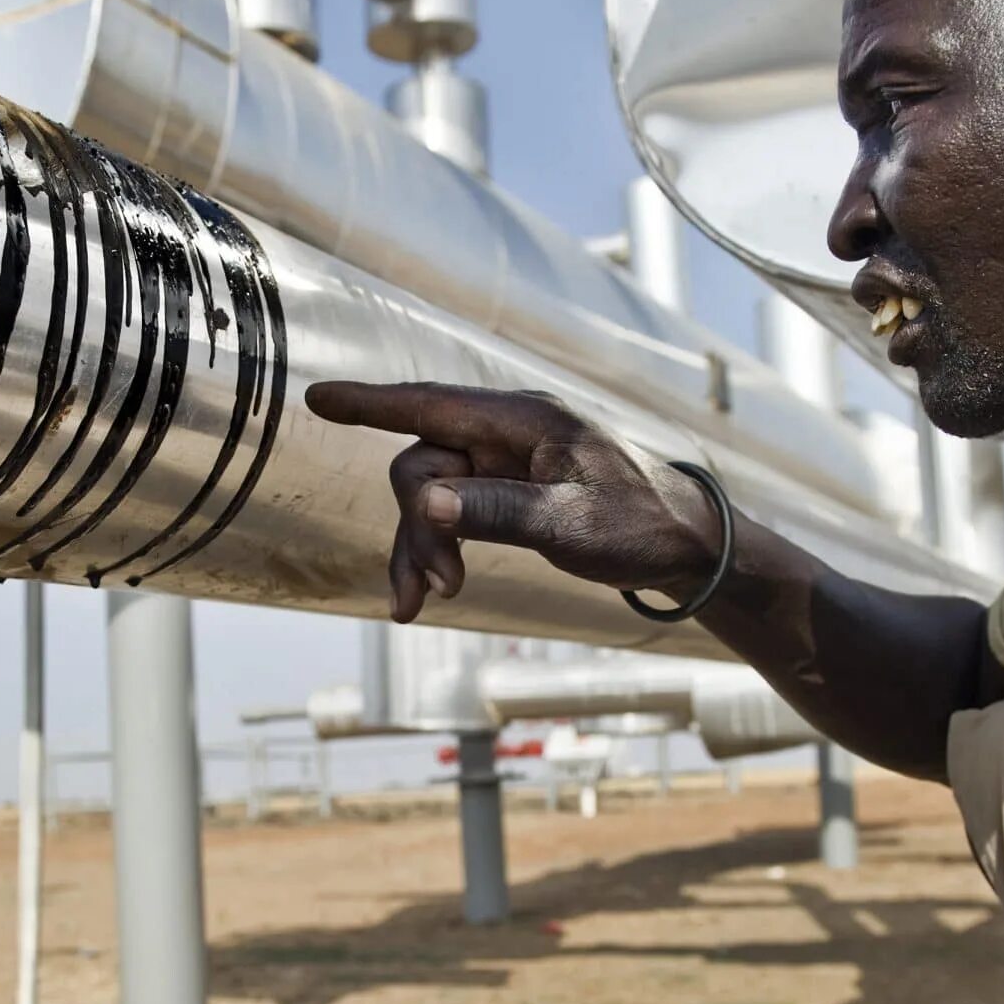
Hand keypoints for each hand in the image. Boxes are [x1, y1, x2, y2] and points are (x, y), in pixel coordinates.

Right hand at [303, 381, 721, 623]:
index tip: (317, 397)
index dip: (369, 403)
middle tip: (439, 588)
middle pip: (421, 465)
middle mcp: (506, 435)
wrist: (686, 547)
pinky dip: (435, 555)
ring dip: (420, 551)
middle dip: (416, 528)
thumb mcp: (570, 523)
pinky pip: (451, 519)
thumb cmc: (640, 525)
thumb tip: (427, 502)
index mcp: (523, 421)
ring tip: (422, 605)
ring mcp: (503, 465)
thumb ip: (496, 510)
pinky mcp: (506, 495)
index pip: (430, 404)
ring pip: (429, 500)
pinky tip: (424, 598)